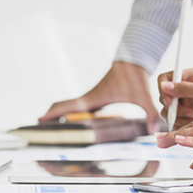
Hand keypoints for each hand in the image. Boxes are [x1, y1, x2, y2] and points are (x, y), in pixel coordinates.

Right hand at [39, 61, 159, 132]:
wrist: (133, 61)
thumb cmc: (133, 76)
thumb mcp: (143, 96)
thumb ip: (150, 113)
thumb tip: (154, 128)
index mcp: (94, 98)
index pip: (67, 106)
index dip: (52, 114)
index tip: (38, 122)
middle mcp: (89, 98)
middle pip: (63, 107)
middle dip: (52, 118)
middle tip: (42, 131)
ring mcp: (92, 97)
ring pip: (70, 107)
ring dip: (61, 116)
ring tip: (55, 130)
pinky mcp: (98, 96)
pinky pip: (80, 106)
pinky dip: (73, 113)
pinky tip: (79, 122)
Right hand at [158, 68, 192, 128]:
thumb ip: (186, 88)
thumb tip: (165, 84)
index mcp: (189, 76)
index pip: (165, 78)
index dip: (163, 89)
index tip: (170, 102)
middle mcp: (184, 88)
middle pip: (164, 97)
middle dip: (174, 108)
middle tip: (191, 113)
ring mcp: (184, 102)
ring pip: (168, 110)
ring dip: (179, 117)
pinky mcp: (185, 115)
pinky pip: (174, 120)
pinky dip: (181, 124)